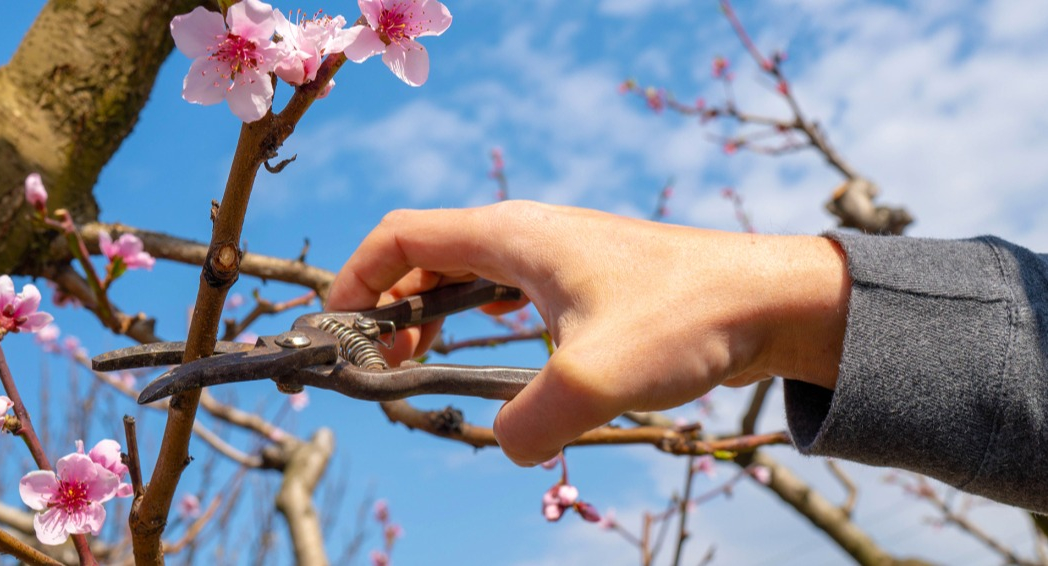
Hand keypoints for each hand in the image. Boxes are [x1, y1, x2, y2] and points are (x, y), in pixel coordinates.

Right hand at [327, 201, 849, 465]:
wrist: (770, 301)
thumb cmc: (686, 319)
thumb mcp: (595, 379)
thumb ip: (530, 423)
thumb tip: (506, 447)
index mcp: (512, 235)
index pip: (402, 235)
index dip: (357, 277)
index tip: (340, 329)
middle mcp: (528, 235)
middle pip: (427, 254)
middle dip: (390, 305)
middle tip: (383, 364)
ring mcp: (559, 256)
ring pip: (469, 273)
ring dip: (434, 313)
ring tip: (421, 360)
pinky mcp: (587, 281)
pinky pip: (510, 291)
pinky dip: (479, 319)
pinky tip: (492, 352)